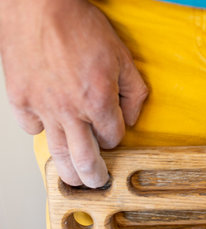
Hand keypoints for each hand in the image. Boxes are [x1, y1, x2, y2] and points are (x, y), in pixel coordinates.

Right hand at [0, 0, 147, 187]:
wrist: (39, 4)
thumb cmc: (79, 25)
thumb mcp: (122, 56)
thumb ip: (134, 91)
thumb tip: (132, 117)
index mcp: (99, 102)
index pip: (113, 138)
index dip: (117, 139)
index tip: (114, 136)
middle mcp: (71, 111)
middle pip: (85, 160)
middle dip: (95, 177)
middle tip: (98, 183)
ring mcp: (43, 108)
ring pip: (57, 154)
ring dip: (68, 172)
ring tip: (75, 180)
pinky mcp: (20, 99)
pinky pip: (31, 128)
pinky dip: (41, 132)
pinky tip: (48, 130)